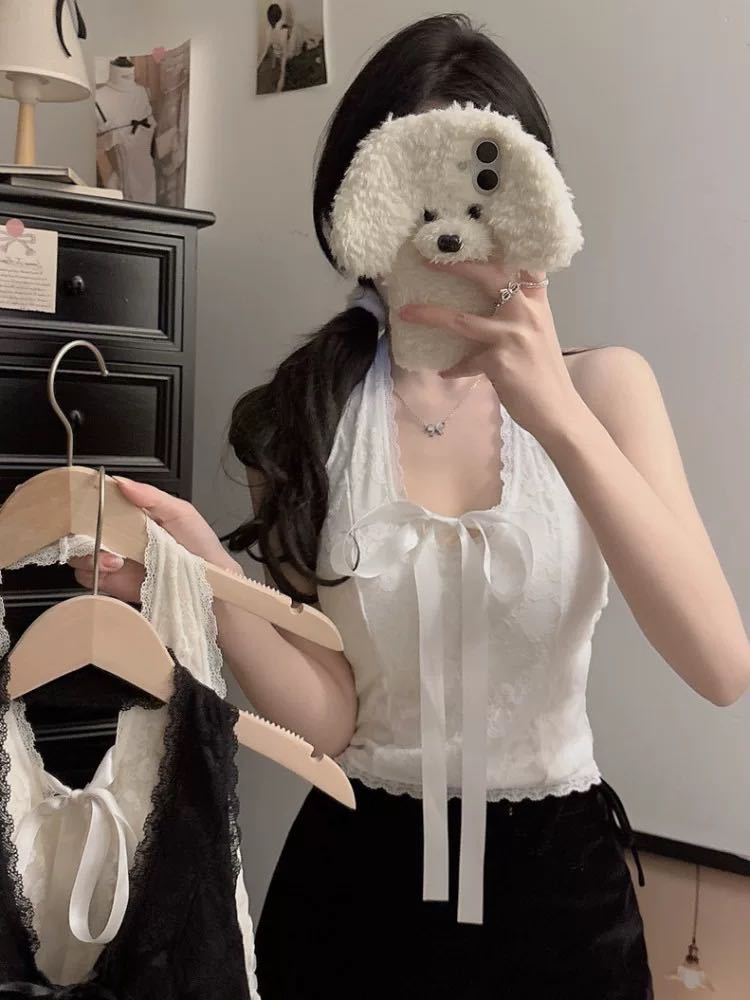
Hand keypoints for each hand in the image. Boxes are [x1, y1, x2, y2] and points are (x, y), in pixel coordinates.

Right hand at [68, 477, 241, 600]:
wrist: (209, 584)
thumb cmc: (199, 546)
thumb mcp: (180, 513)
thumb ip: (152, 497)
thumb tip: (122, 483)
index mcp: (132, 516)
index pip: (99, 505)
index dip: (88, 504)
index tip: (88, 504)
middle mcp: (119, 536)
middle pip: (81, 529)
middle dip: (81, 531)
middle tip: (97, 534)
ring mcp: (113, 560)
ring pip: (80, 554)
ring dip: (89, 554)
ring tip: (114, 558)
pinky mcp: (112, 583)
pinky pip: (88, 577)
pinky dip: (94, 573)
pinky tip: (114, 568)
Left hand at [397, 258, 586, 442]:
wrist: (558, 410)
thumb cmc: (545, 374)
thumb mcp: (538, 335)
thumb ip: (518, 316)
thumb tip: (487, 308)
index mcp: (536, 303)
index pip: (522, 263)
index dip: (498, 245)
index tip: (471, 232)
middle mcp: (526, 313)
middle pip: (488, 276)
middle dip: (456, 264)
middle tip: (426, 256)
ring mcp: (512, 336)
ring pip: (462, 319)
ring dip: (430, 315)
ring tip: (406, 312)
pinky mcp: (499, 361)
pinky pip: (466, 362)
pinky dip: (454, 368)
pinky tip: (445, 373)